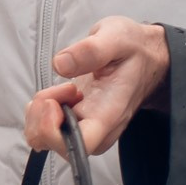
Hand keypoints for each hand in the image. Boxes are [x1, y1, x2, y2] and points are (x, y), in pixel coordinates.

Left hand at [25, 15, 169, 156]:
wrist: (146, 57)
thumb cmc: (134, 50)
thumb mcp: (115, 38)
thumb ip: (90, 51)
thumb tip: (60, 65)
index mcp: (109, 112)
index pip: (82, 144)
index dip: (55, 132)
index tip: (54, 103)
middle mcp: (98, 127)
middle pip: (59, 146)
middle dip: (42, 118)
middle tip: (57, 90)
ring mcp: (86, 125)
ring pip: (48, 139)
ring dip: (39, 114)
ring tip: (57, 90)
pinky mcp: (76, 120)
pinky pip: (47, 129)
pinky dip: (40, 113)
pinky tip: (54, 94)